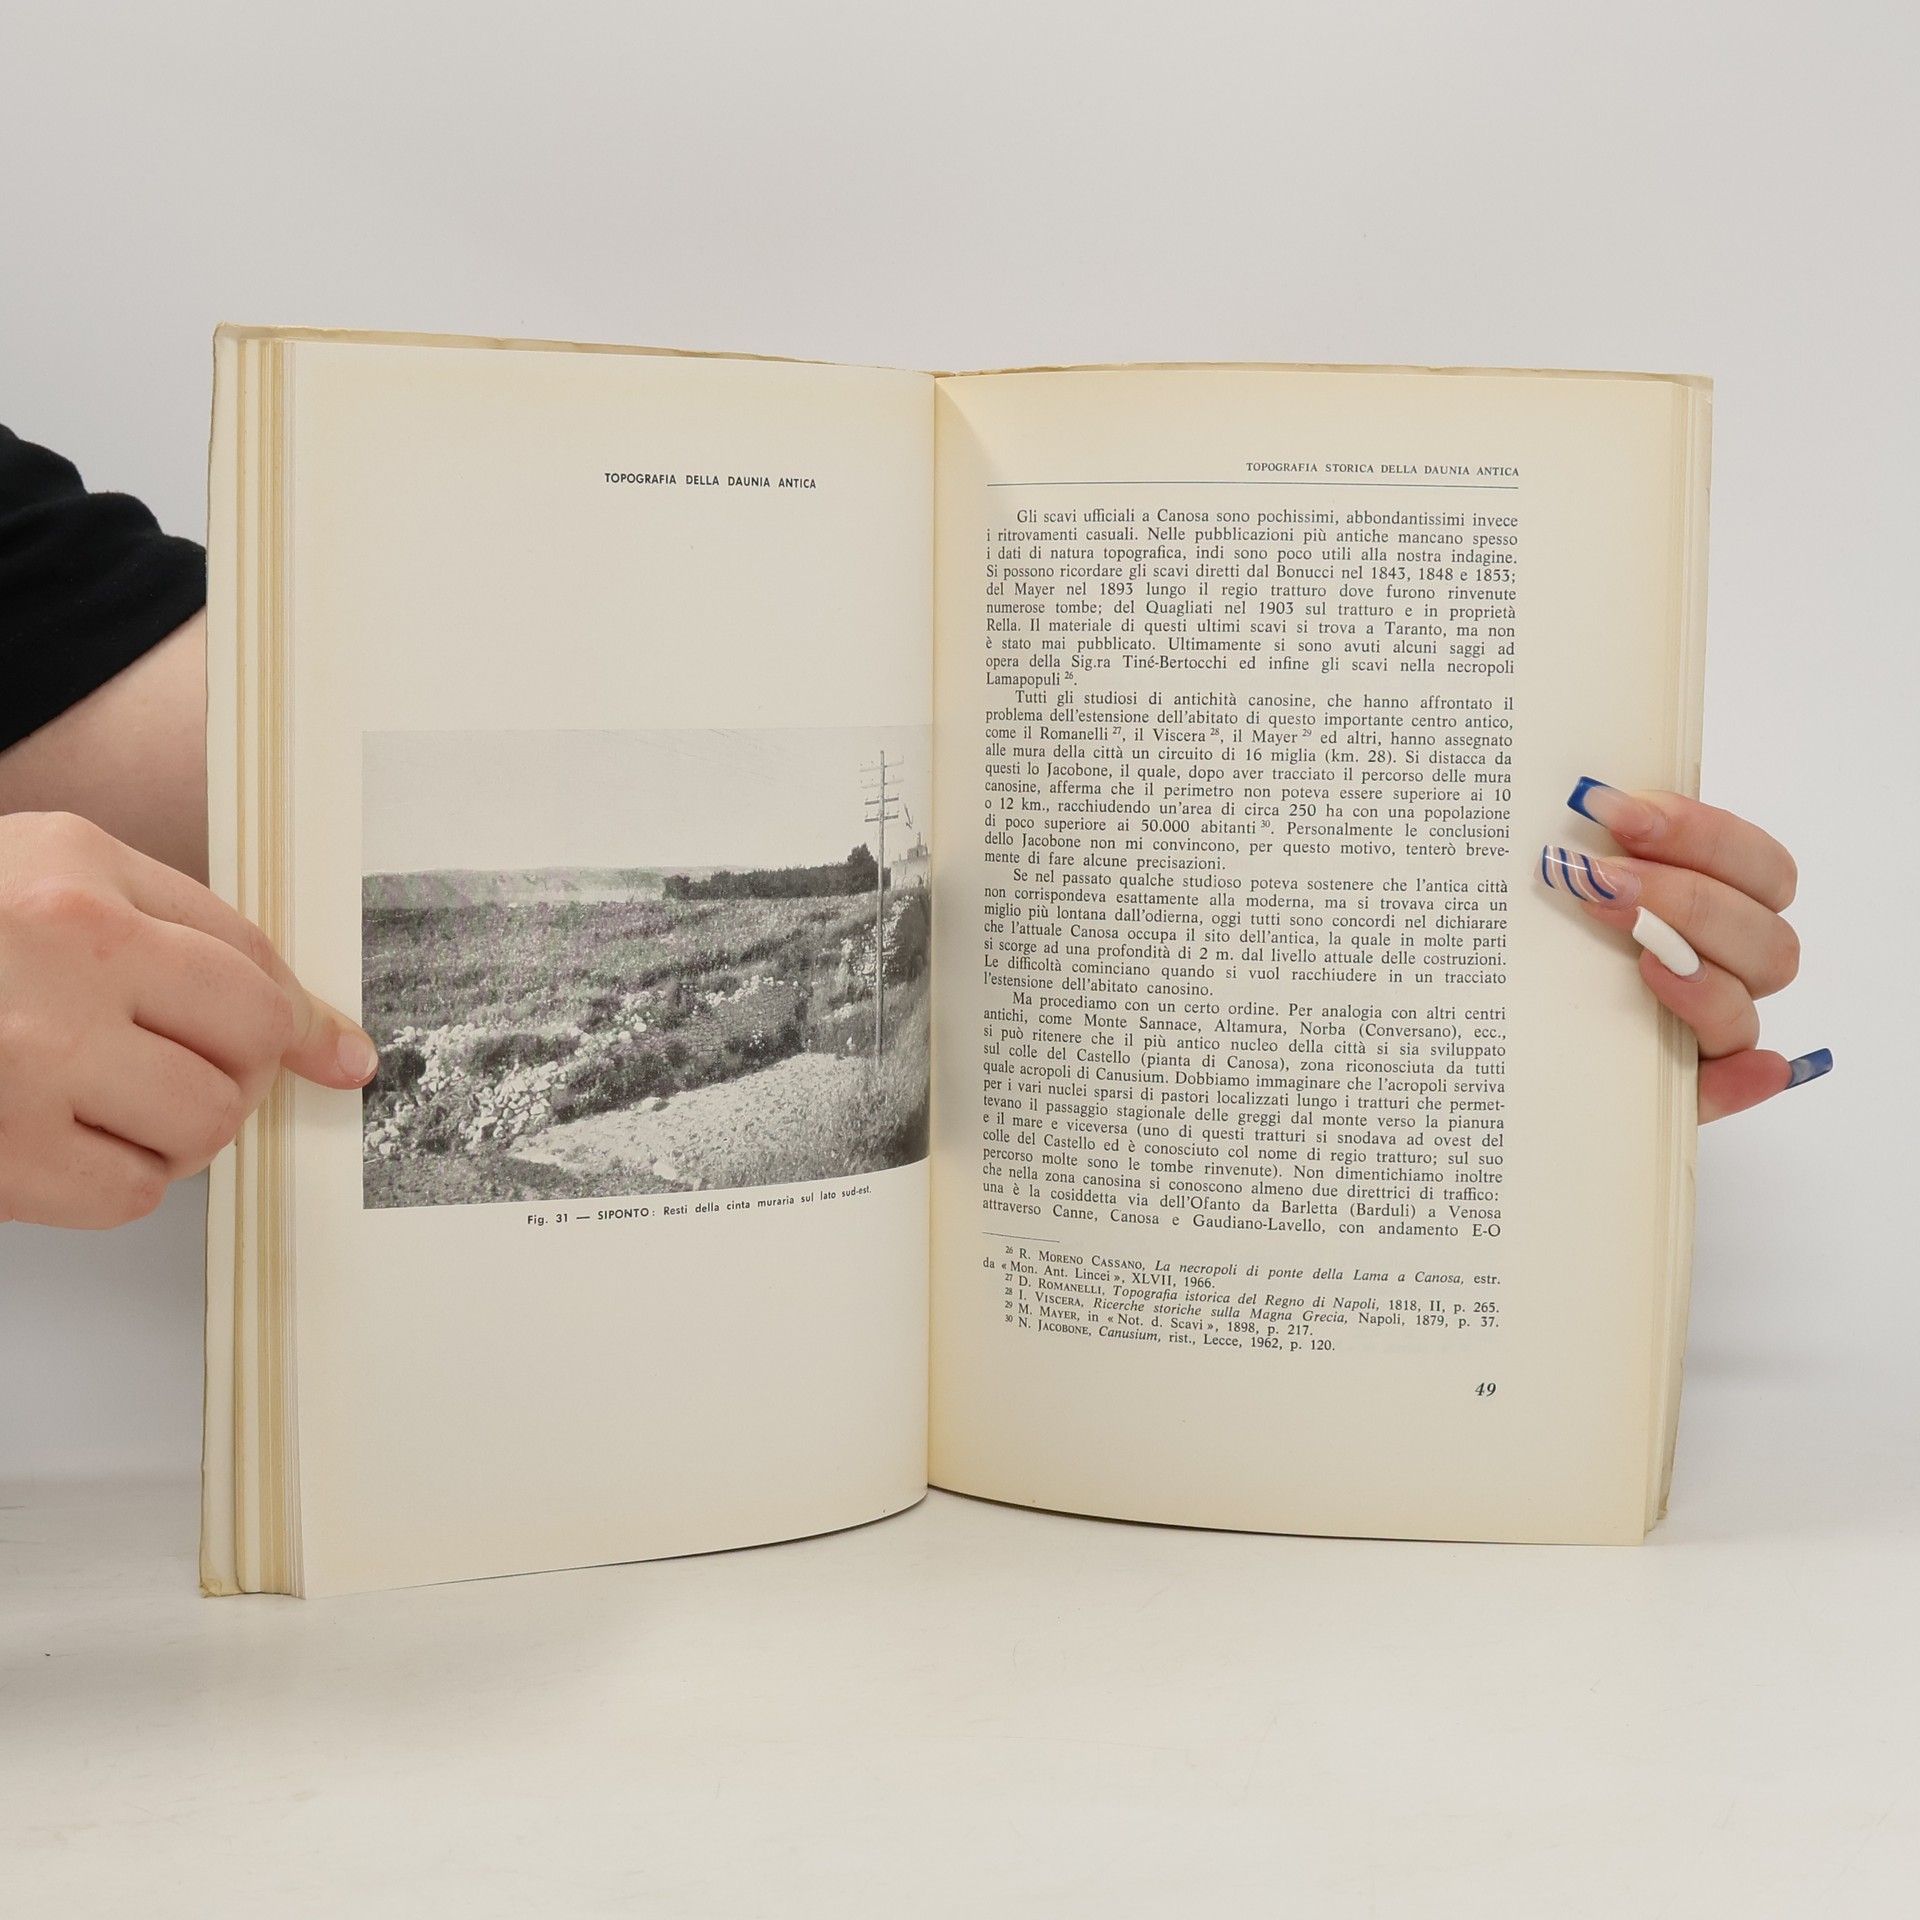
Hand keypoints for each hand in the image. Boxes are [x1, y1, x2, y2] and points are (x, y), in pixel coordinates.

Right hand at [0, 811, 375, 1227]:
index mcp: (75, 897)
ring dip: (179, 1127)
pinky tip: (66, 1134)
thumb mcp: (56, 866)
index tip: (336, 1055)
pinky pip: (129, 1196)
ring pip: (199, 1133)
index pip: (253, 975)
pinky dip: (120, 1177)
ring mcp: (19, 1076)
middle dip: (233, 1070)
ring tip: (110, 1091)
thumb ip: (189, 925)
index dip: (303, 1023)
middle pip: (241, 1059)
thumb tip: (313, 1027)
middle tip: (180, 1059)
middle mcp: (54, 980)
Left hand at [1539, 779, 1826, 1122]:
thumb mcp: (1544, 890)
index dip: (1701, 831)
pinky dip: (1742, 1081)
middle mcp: (1719, 970)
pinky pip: (1728, 1090)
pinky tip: (1739, 1071)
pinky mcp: (1679, 1093)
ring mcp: (1702, 1035)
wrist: (1472, 1034)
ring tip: (1635, 957)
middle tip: (1602, 882)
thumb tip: (1590, 795)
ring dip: (1700, 975)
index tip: (1613, 811)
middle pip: (1765, 937)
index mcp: (1708, 905)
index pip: (1757, 865)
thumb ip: (1581, 846)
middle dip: (1688, 898)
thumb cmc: (1516, 946)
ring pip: (1746, 1007)